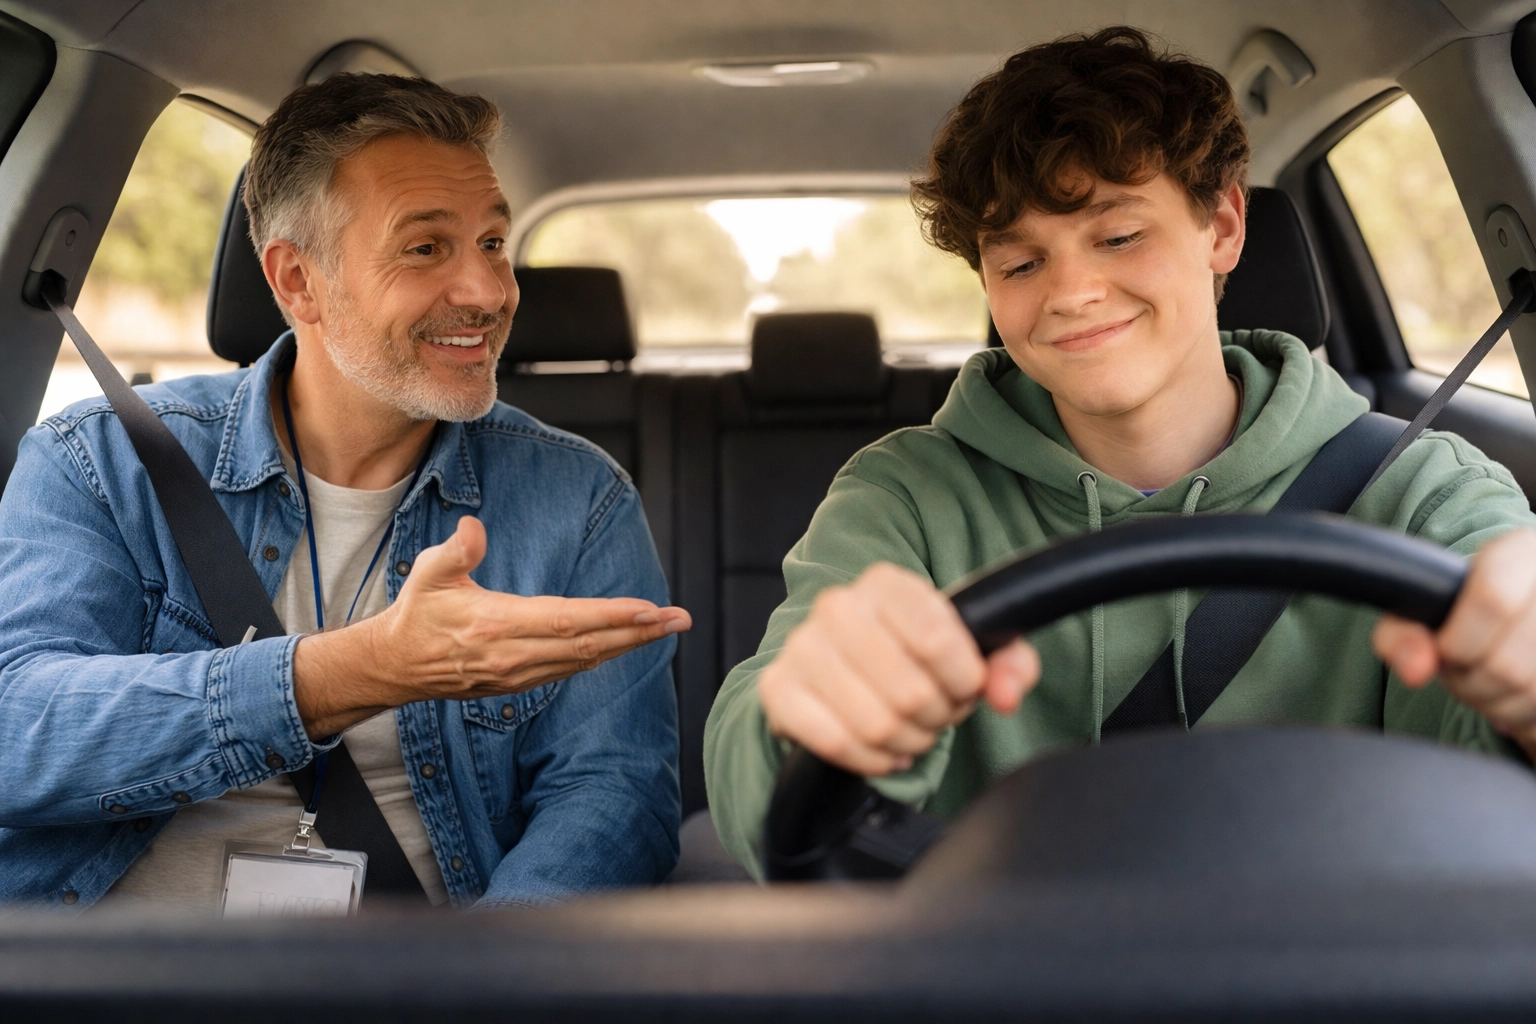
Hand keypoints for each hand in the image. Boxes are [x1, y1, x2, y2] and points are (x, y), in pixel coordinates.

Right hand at [293, 515, 689, 736]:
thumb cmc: (417, 612)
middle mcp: (513, 655)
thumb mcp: (428, 573)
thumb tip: (475, 528)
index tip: (647, 608)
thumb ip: (455, 551)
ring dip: (629, 645)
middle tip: (679, 619)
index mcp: (496, 624)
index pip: (566, 620)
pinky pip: (569, 670)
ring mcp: (518, 675)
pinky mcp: (518, 685)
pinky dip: (602, 656)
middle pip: (588, 644)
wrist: (396, 666)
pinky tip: (625, 644)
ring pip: (584, 660)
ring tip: (665, 628)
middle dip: (638, 632)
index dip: (610, 616)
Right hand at [758, 562, 1039, 775]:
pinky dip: (870, 759)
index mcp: (887, 584)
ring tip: (911, 731)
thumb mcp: (970, 648)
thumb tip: (1008, 693)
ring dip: (907, 742)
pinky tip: (881, 750)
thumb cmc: (913, 655)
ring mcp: (801, 648)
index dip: (963, 681)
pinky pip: (836, 743)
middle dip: (936, 717)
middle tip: (936, 714)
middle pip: (910, 691)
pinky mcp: (778, 690)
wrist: (842, 665)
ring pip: (876, 723)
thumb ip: (1008, 663)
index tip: (965, 687)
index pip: (936, 640)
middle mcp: (837, 606)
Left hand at [1374, 529, 1535, 757]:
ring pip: (1531, 692)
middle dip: (1472, 683)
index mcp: (1521, 552)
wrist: (1521, 611)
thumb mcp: (1426, 609)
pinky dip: (1525, 718)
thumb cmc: (1468, 613)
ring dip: (1498, 705)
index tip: (1447, 650)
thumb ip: (1403, 633)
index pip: (1491, 598)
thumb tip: (1414, 670)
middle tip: (1465, 672)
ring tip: (1490, 683)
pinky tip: (1518, 695)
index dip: (1459, 640)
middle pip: (1508, 663)